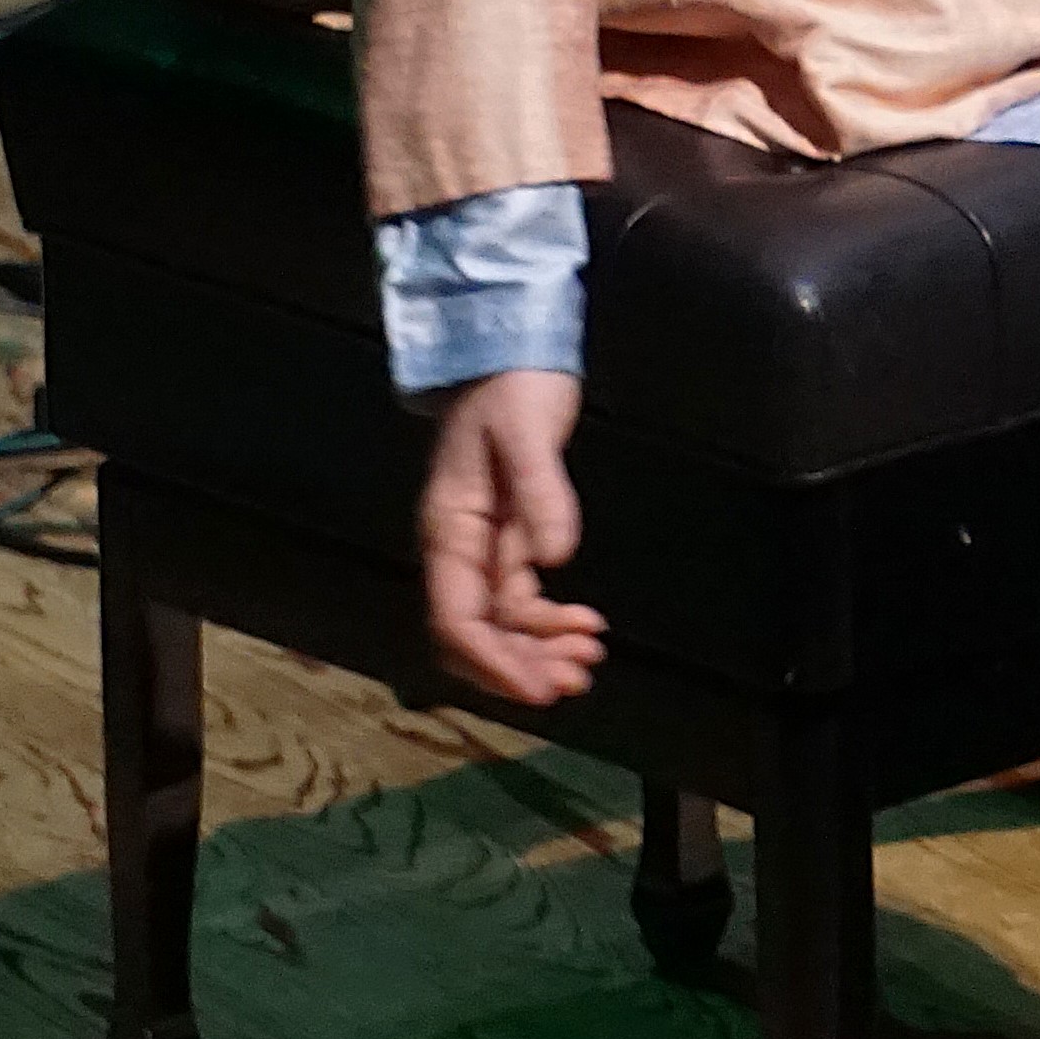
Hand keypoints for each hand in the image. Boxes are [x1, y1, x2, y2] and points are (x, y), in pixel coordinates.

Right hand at [419, 369, 608, 704]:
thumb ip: (542, 492)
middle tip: (577, 680)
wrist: (508, 350)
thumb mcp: (528, 431)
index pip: (457, 618)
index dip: (493, 662)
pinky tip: (586, 625)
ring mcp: (482, 546)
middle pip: (475, 633)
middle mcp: (459, 547)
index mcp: (450, 529)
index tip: (538, 689)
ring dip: (539, 650)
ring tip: (589, 659)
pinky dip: (550, 621)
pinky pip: (520, 599)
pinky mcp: (509, 537)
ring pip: (501, 624)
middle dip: (520, 665)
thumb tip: (555, 557)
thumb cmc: (511, 386)